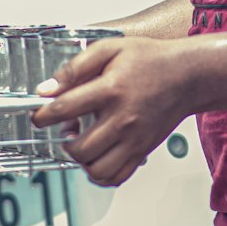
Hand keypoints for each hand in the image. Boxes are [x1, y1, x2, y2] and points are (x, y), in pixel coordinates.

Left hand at [32, 36, 194, 186]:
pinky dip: (100, 174)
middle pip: (80, 147)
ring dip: (81, 161)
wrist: (187, 75)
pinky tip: (96, 158)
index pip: (65, 108)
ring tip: (81, 145)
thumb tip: (47, 88)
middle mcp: (123, 119)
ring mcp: (135, 139)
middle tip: (64, 131)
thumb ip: (75, 67)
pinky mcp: (142, 150)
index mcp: (111, 89)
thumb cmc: (150, 60)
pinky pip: (116, 177)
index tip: (39, 115)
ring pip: (97, 169)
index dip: (43, 115)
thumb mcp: (109, 49)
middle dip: (62, 142)